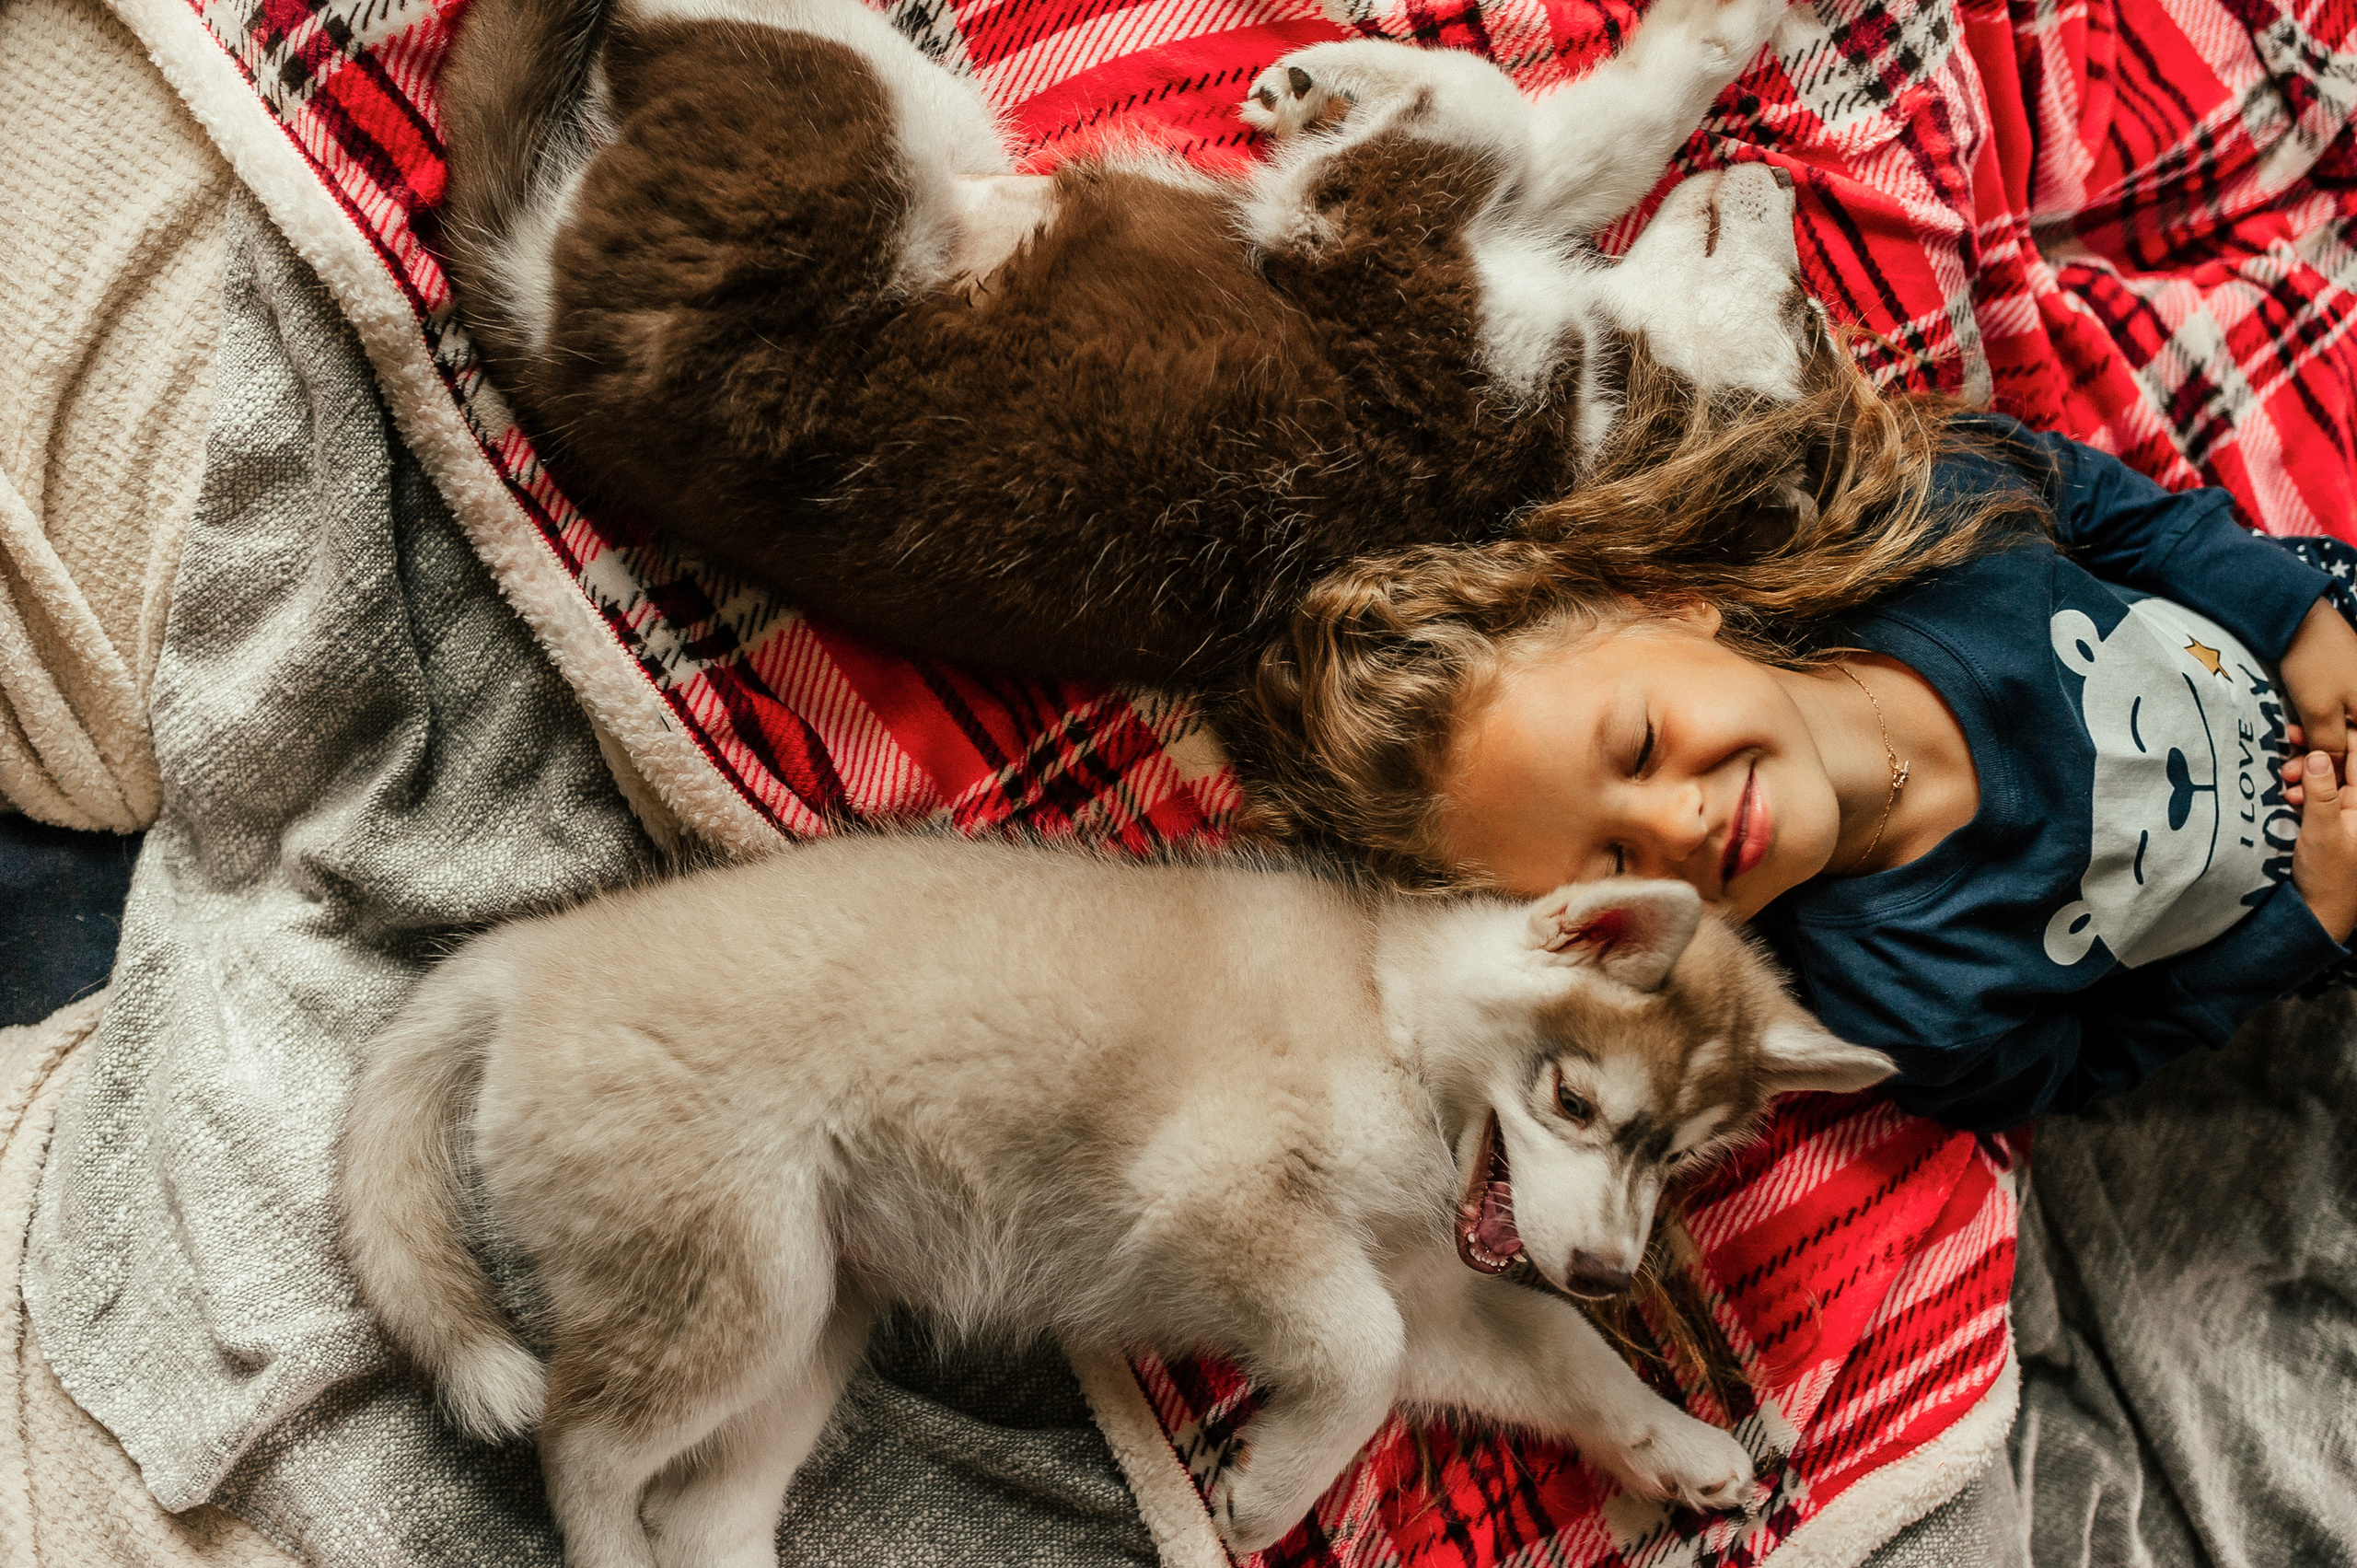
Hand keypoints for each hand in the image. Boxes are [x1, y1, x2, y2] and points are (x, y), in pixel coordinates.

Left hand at [2277, 596, 2356, 771]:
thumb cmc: (2315, 664)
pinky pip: (2336, 723)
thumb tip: (2336, 776)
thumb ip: (2333, 748)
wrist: (2300, 619)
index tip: (2311, 795)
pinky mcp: (2346, 693)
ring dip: (2316, 756)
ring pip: (2343, 739)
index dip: (2340, 781)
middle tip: (2290, 783)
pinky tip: (2294, 742)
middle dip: (2324, 771)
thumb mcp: (2321, 713)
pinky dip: (2316, 736)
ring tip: (2286, 769)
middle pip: (2354, 751)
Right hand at [2289, 750, 2356, 942]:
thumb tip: (2319, 754)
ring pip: (2328, 774)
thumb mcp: (2323, 833)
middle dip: (2315, 753)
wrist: (2320, 913)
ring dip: (2306, 771)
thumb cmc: (2328, 878)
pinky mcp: (2333, 819)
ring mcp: (2349, 811)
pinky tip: (2289, 794)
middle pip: (2343, 761)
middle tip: (2288, 752)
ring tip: (2286, 780)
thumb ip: (2321, 792)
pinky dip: (2303, 788)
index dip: (2334, 737)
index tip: (2303, 728)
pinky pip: (2320, 791)